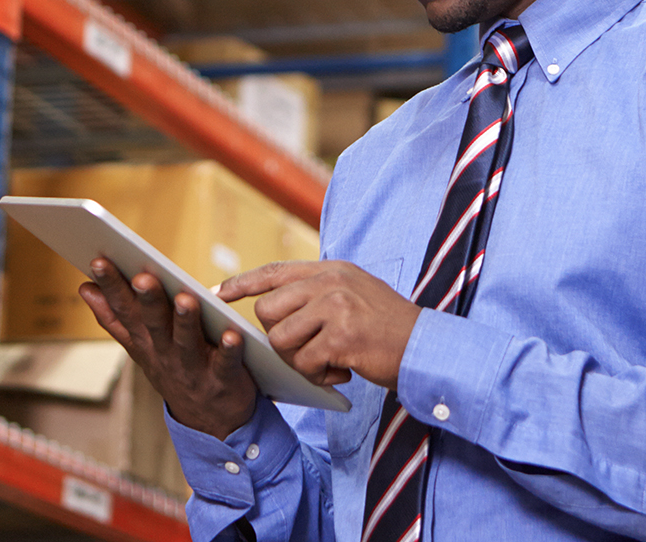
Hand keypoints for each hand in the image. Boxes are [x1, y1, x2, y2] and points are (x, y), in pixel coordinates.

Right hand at [78, 258, 257, 438]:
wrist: (211, 422)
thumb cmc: (175, 372)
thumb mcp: (140, 348)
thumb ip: (114, 319)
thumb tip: (85, 288)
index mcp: (145, 341)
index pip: (124, 310)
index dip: (111, 287)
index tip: (98, 260)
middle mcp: (165, 354)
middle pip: (154, 325)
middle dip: (147, 301)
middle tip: (141, 277)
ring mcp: (193, 369)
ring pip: (187, 342)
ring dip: (185, 321)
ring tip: (184, 299)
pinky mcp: (224, 378)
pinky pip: (226, 363)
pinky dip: (228, 350)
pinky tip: (231, 335)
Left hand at [216, 261, 419, 390]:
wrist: (427, 349)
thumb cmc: (388, 330)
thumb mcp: (354, 295)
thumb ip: (318, 294)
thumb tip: (271, 310)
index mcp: (331, 270)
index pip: (275, 272)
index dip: (243, 283)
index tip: (218, 293)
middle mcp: (331, 282)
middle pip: (268, 311)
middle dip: (278, 338)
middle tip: (306, 350)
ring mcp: (336, 307)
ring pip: (281, 339)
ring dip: (299, 360)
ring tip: (327, 362)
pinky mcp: (342, 336)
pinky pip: (305, 362)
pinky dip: (318, 375)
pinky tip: (341, 371)